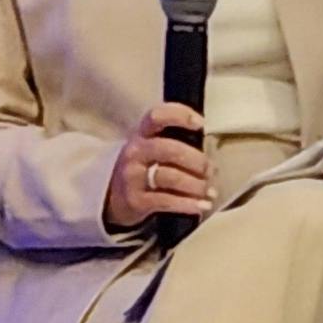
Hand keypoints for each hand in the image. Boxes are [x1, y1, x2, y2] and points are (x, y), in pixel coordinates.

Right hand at [102, 103, 210, 233]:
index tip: (200, 124)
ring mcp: (133, 177)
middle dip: (197, 160)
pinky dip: (188, 204)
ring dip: (196, 185)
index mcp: (141, 135)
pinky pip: (166, 201)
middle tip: (210, 170)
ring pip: (171, 176)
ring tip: (208, 191)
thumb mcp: (150, 150)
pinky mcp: (135, 200)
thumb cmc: (142, 169)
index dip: (180, 115)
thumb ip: (174, 145)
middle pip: (170, 149)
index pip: (157, 116)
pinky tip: (200, 206)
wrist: (112, 198)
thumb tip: (210, 157)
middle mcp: (135, 152)